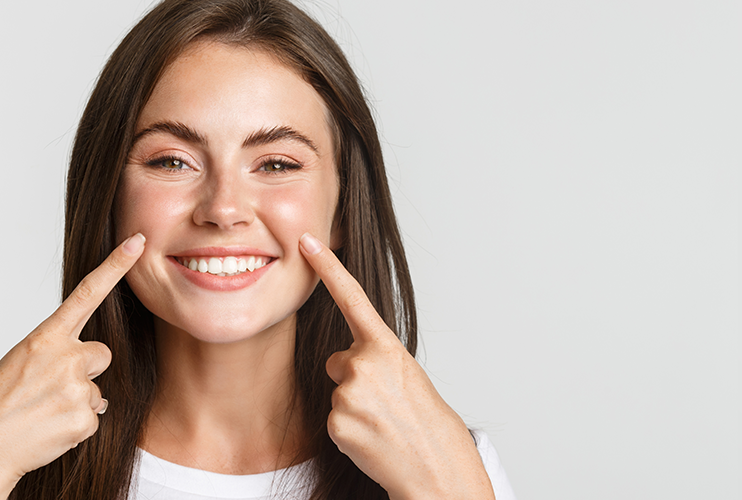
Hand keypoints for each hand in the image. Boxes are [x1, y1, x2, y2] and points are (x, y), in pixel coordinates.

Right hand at [0, 234, 143, 499]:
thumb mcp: (21, 365)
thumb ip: (56, 358)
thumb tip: (92, 384)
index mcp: (44, 338)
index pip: (87, 293)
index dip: (115, 267)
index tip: (138, 243)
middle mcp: (65, 357)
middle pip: (102, 355)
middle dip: (87, 371)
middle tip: (50, 389)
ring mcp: (76, 389)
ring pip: (96, 392)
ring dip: (76, 403)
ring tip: (41, 413)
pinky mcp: (84, 419)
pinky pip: (92, 419)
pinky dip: (74, 428)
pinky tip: (48, 431)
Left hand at [300, 233, 494, 499]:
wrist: (435, 466)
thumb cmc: (425, 421)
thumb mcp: (406, 376)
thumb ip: (374, 359)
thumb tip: (342, 362)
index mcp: (386, 347)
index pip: (352, 298)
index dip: (328, 267)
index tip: (306, 241)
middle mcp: (364, 364)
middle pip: (338, 362)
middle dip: (355, 379)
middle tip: (387, 404)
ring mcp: (348, 395)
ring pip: (337, 393)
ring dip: (355, 408)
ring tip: (384, 424)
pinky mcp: (336, 423)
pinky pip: (333, 420)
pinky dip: (350, 431)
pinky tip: (374, 439)